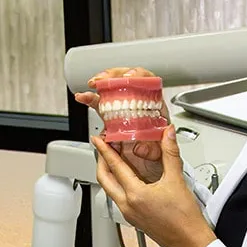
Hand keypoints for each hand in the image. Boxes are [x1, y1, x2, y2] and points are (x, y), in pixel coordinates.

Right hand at [76, 65, 170, 183]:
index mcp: (155, 108)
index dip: (139, 76)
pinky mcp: (113, 120)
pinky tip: (83, 97)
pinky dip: (91, 100)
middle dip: (114, 76)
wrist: (154, 170)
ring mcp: (125, 112)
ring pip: (112, 91)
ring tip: (91, 86)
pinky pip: (102, 106)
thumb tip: (141, 147)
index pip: (149, 83)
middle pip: (127, 81)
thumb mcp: (164, 155)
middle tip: (104, 80)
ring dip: (100, 86)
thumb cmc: (163, 159)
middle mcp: (139, 106)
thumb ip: (156, 150)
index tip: (130, 77)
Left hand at [92, 125, 216, 246]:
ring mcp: (129, 213)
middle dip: (101, 162)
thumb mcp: (177, 181)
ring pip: (110, 189)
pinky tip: (128, 179)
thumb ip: (170, 154)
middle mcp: (128, 205)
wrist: (190, 241)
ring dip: (109, 174)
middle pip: (104, 179)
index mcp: (135, 195)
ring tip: (114, 161)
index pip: (114, 167)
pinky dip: (118, 184)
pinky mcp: (134, 219)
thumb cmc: (185, 219)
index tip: (98, 140)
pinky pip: (119, 198)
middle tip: (103, 149)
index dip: (105, 150)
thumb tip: (168, 136)